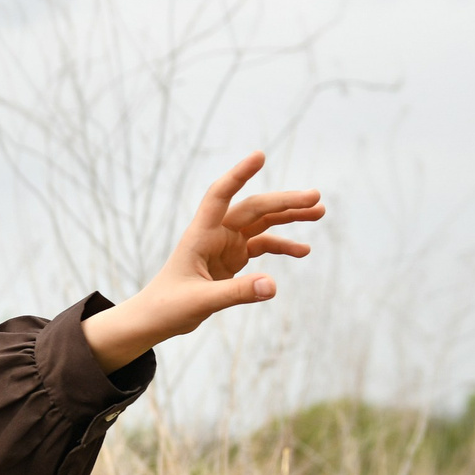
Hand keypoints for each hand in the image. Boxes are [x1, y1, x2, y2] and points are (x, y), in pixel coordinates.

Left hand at [82, 150, 323, 372]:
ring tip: (319, 212)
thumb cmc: (168, 306)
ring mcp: (224, 245)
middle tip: (316, 198)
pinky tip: (303, 251)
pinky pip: (262, 245)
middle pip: (253, 208)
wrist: (155, 319)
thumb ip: (237, 293)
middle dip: (284, 201)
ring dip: (288, 217)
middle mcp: (214, 234)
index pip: (219, 195)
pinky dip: (282, 246)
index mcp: (200, 235)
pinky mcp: (232, 259)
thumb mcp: (201, 301)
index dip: (238, 175)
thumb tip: (273, 286)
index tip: (260, 156)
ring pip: (261, 223)